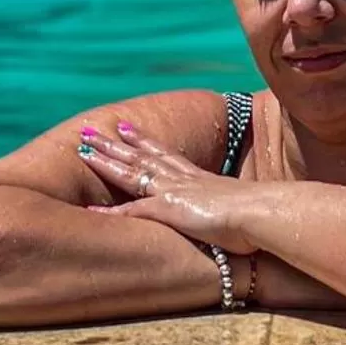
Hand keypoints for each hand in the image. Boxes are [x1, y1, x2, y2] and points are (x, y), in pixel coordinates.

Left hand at [76, 121, 264, 253]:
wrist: (262, 213)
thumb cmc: (259, 215)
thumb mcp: (241, 206)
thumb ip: (232, 207)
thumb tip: (238, 216)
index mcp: (198, 178)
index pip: (164, 154)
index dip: (143, 141)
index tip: (126, 128)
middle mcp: (182, 180)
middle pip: (141, 156)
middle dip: (114, 144)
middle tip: (91, 131)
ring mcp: (173, 193)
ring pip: (132, 173)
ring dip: (106, 162)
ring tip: (83, 151)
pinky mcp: (168, 210)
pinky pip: (132, 210)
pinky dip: (111, 211)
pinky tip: (90, 208)